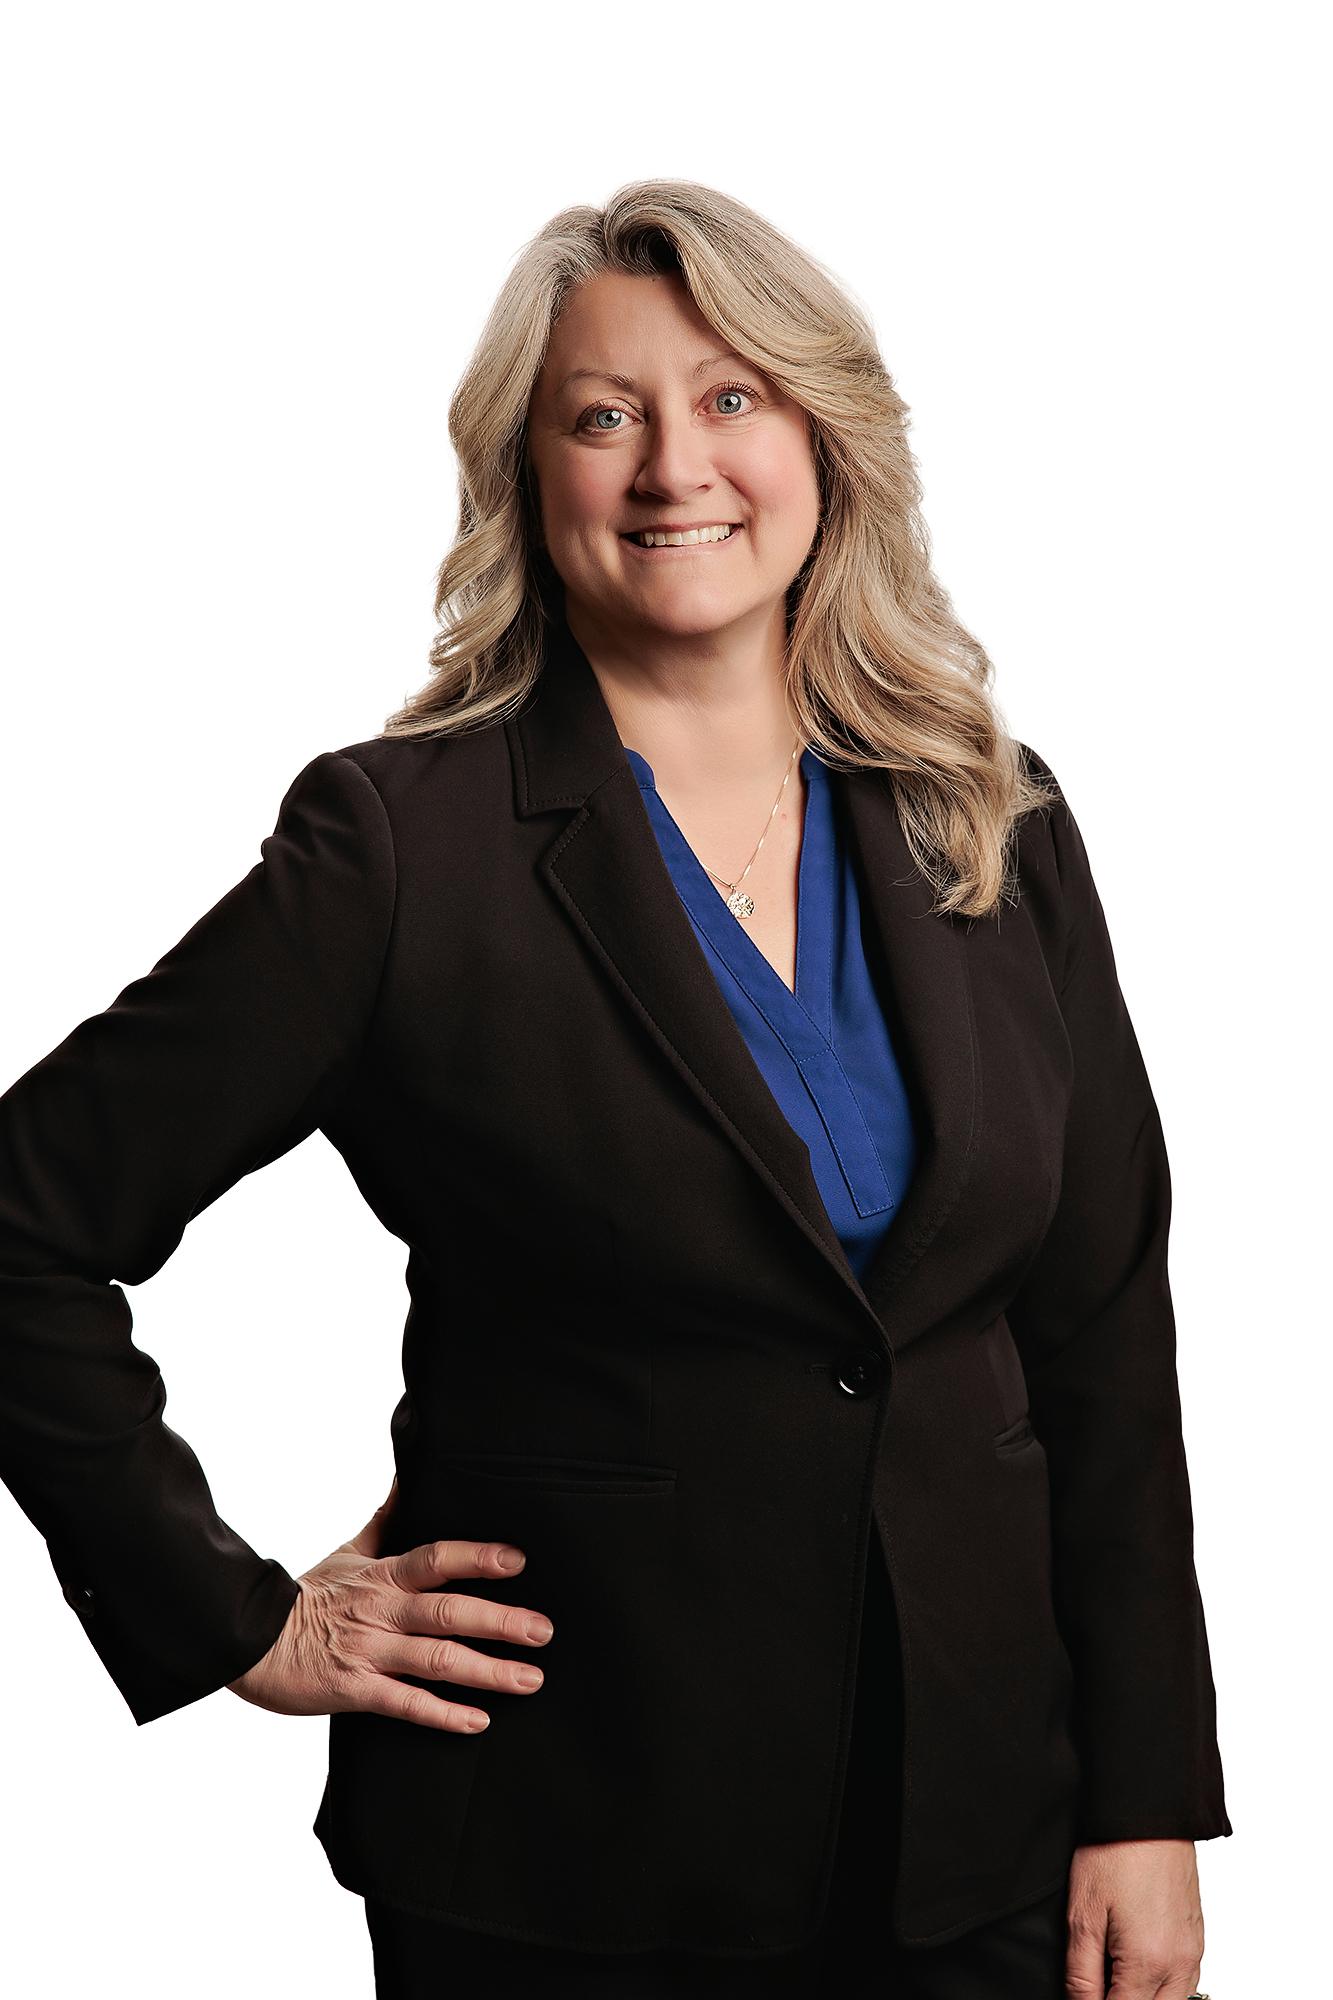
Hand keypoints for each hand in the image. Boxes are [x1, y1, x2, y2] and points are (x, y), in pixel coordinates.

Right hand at [225, 1475, 554, 1730]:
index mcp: (384, 1575)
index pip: (436, 1558)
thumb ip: (387, 1519)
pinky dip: (442, 1714)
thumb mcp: (350, 1550)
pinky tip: (477, 1721)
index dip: (476, 1558)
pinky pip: (404, 1704)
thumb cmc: (308, 1595)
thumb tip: (410, 1476)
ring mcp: (370, 1651)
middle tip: (544, 1630)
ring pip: (436, 1659)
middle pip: (448, 1612)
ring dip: (486, 1670)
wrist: (252, 1640)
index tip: (517, 1561)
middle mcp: (382, 1611)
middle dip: (500, 1621)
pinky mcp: (355, 1690)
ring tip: (530, 1679)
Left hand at [1065, 1838, 1205, 1998]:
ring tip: (1115, 1977)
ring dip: (1144, 1999)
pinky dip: (1163, 1988)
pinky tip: (1139, 1969)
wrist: (1150, 1812)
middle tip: (1097, 1983)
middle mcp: (1179, 1965)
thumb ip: (1081, 1974)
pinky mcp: (1197, 1938)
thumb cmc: (1114, 1852)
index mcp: (1148, 1964)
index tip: (1081, 1995)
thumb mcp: (1082, 1915)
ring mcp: (1193, 1952)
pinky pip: (1186, 1983)